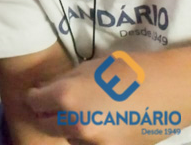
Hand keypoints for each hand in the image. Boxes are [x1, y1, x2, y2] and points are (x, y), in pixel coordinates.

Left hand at [25, 49, 189, 144]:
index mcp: (66, 99)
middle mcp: (76, 126)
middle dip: (47, 113)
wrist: (169, 90)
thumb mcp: (87, 67)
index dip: (35, 95)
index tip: (38, 92)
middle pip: (46, 124)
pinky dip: (89, 136)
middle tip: (54, 103)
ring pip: (68, 137)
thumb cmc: (128, 70)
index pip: (34, 102)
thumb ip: (63, 81)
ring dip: (68, 126)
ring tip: (83, 112)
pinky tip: (101, 121)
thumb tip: (45, 88)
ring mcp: (95, 144)